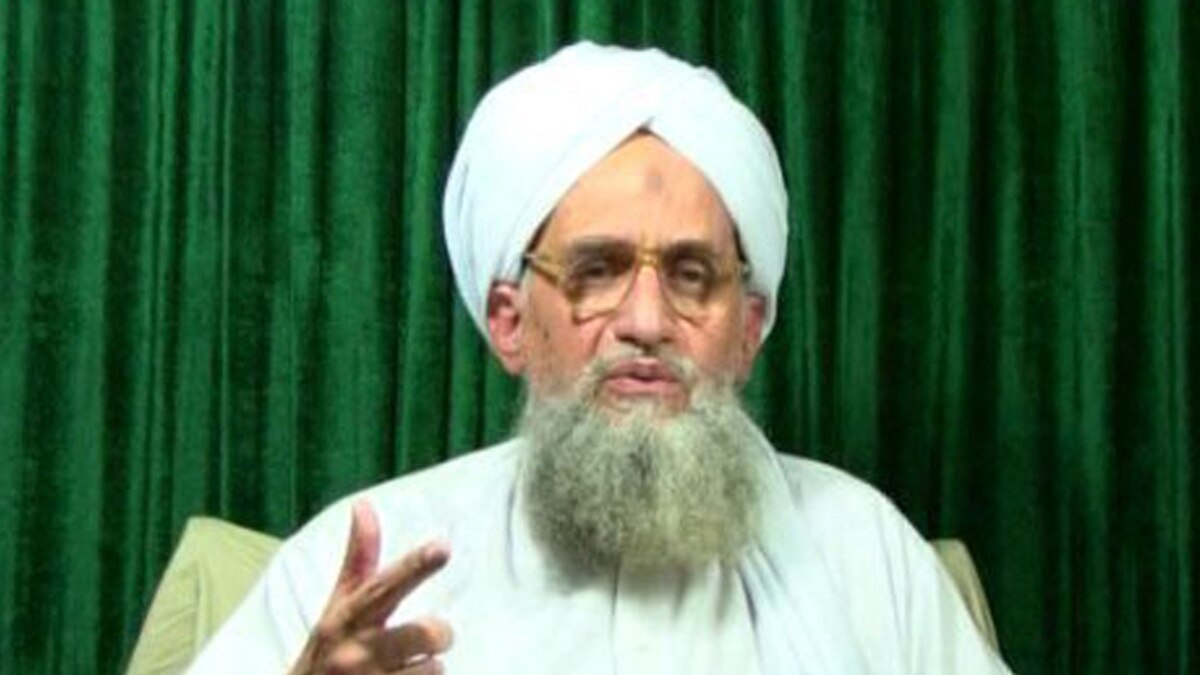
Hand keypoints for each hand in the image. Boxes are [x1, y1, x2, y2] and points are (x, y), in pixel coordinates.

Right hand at [290, 500, 452, 673]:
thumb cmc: (328, 649)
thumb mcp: (338, 606)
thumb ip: (358, 559)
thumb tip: (363, 504)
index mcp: (349, 617)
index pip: (386, 586)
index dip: (415, 567)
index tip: (442, 547)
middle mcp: (357, 651)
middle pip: (427, 633)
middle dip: (439, 635)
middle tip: (429, 640)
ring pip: (434, 669)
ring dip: (428, 669)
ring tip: (404, 670)